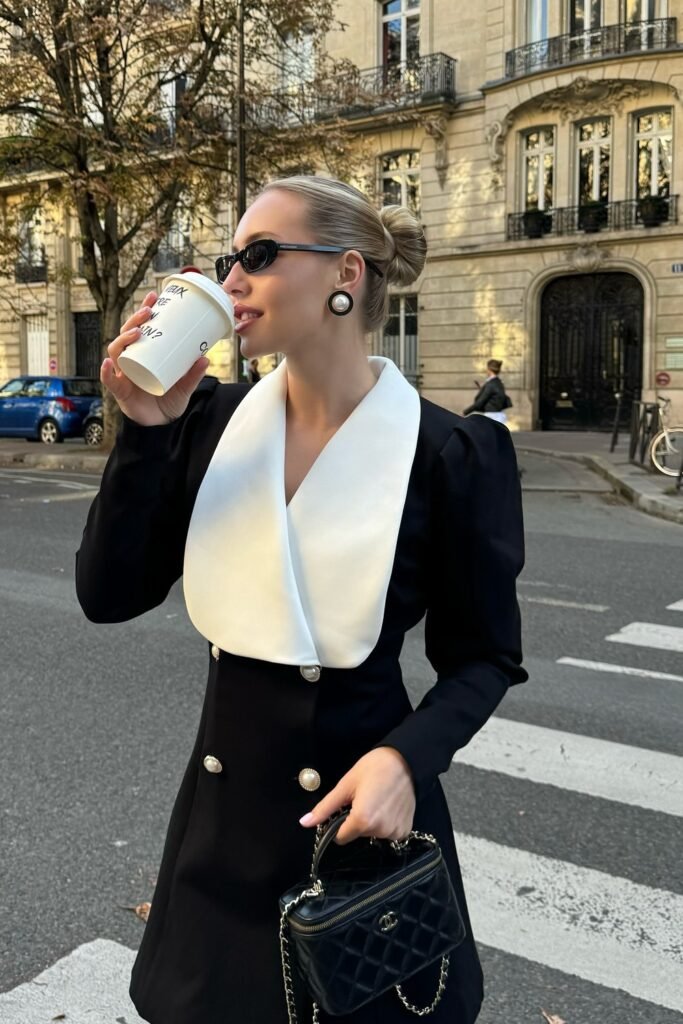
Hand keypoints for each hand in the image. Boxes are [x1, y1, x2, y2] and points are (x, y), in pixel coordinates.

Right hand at [102, 291, 209, 426]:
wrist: (160, 426)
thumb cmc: (168, 401)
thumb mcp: (184, 387)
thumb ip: (193, 374)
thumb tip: (205, 357)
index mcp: (144, 354)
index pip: (141, 328)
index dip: (144, 311)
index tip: (154, 296)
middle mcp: (131, 361)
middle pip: (126, 334)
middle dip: (135, 320)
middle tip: (148, 311)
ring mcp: (123, 374)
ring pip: (116, 352)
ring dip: (123, 339)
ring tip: (137, 333)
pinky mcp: (119, 391)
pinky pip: (109, 380)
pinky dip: (105, 372)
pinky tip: (107, 364)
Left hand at [299, 747, 415, 844]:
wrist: (407, 760)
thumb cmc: (374, 767)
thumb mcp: (346, 785)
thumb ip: (325, 807)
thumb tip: (304, 823)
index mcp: (362, 820)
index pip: (341, 837)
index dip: (339, 824)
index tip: (346, 807)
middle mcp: (380, 831)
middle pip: (358, 834)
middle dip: (357, 819)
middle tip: (365, 797)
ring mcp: (395, 832)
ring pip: (373, 833)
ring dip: (372, 821)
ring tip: (378, 799)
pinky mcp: (406, 830)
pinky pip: (389, 833)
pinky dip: (386, 823)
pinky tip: (389, 806)